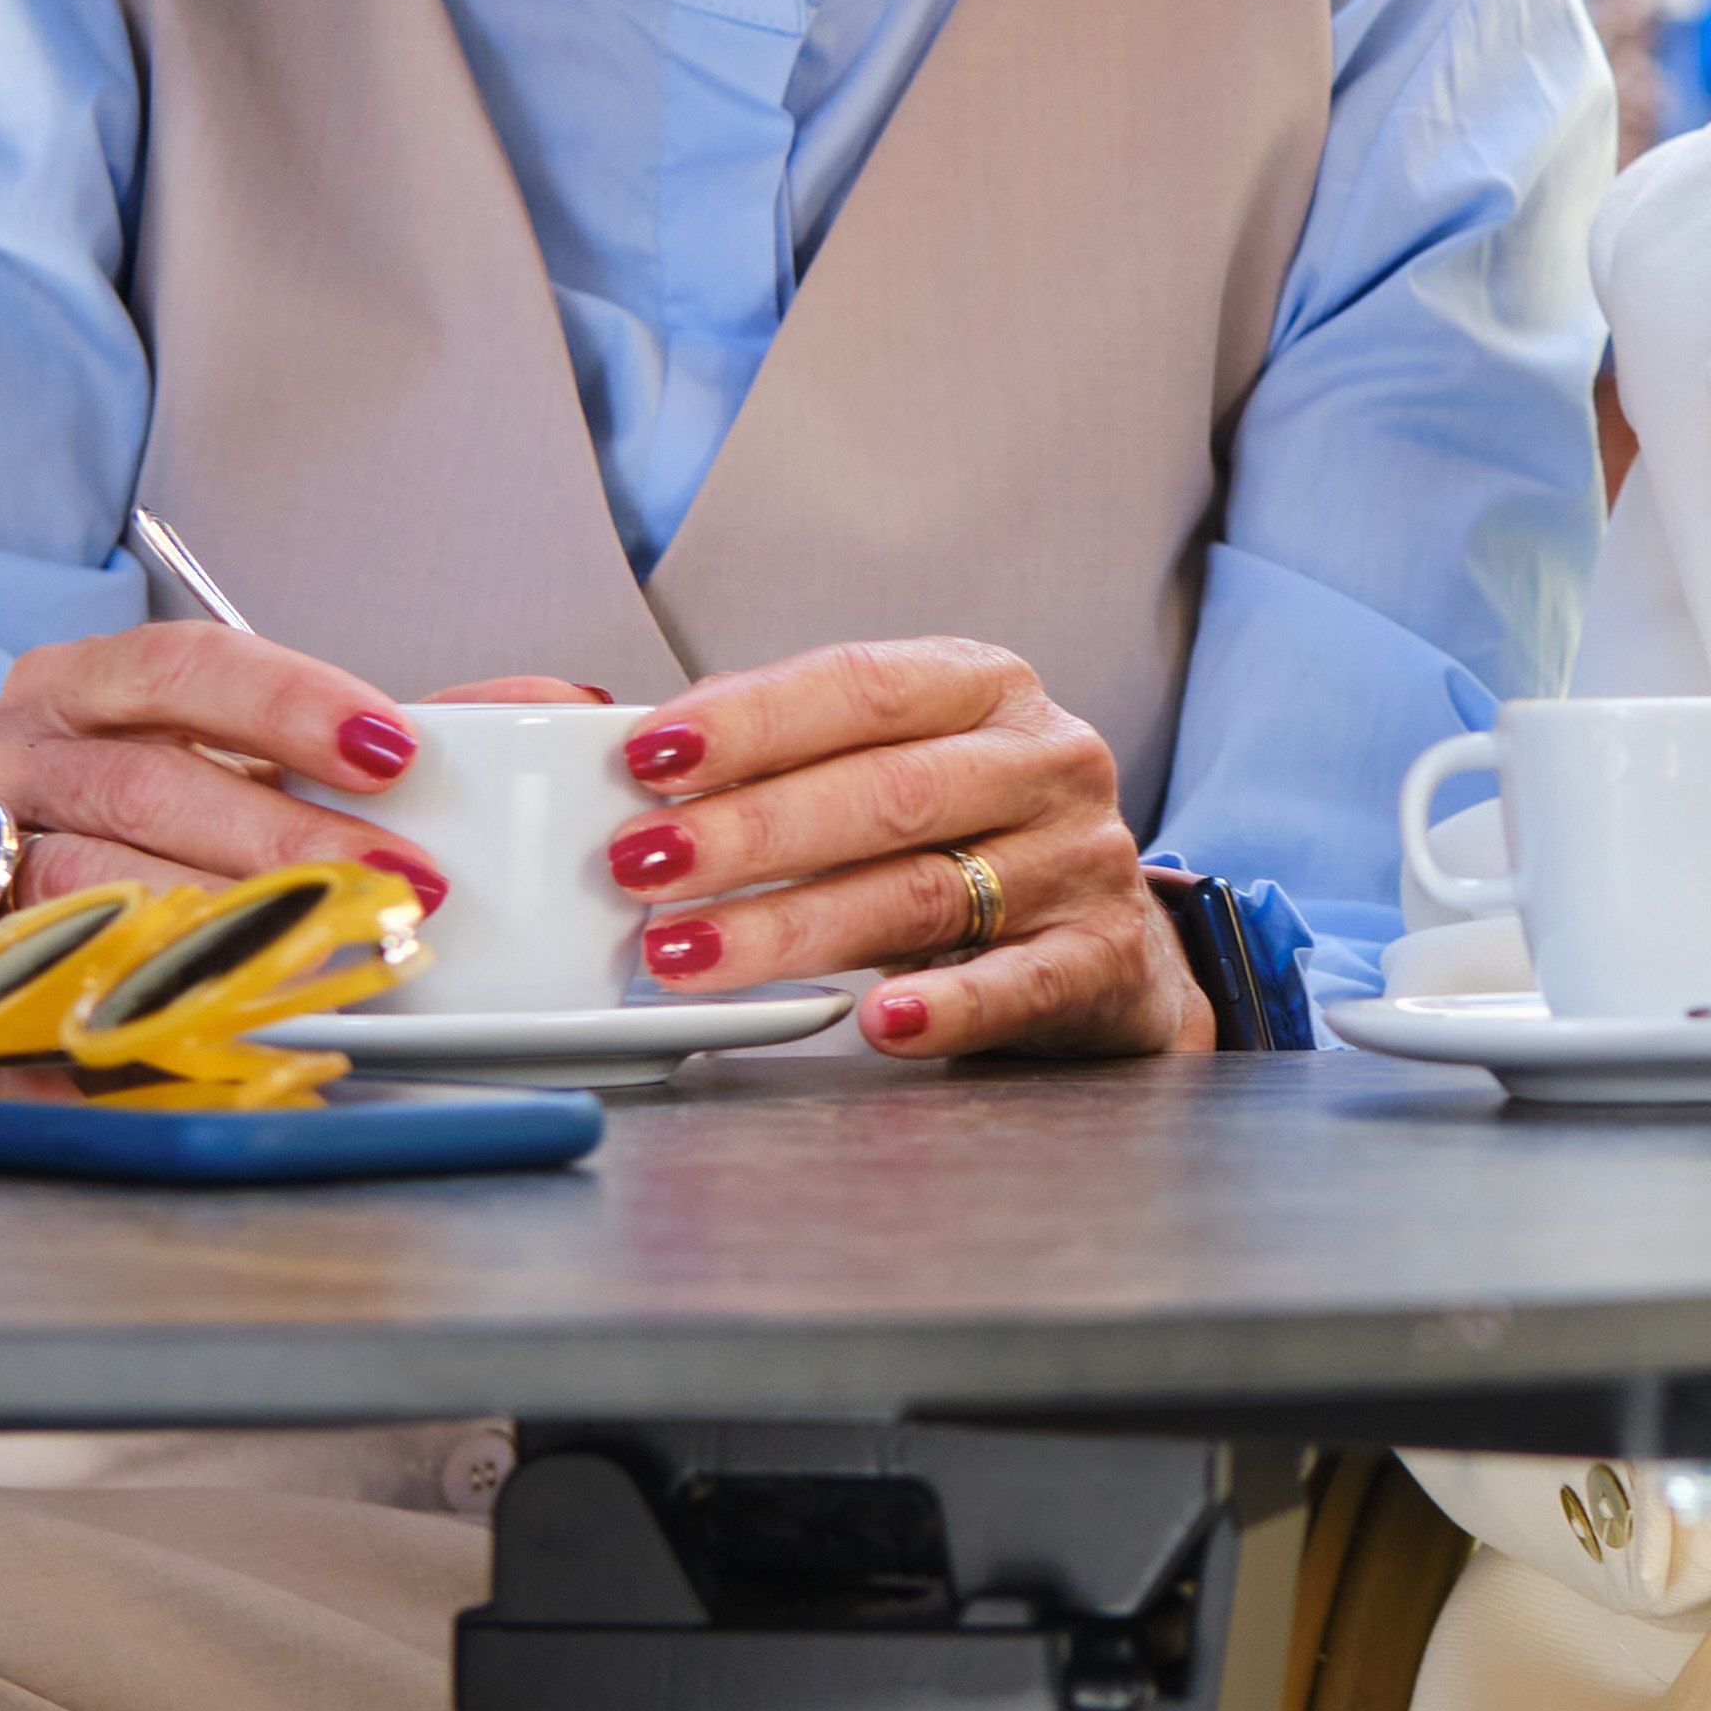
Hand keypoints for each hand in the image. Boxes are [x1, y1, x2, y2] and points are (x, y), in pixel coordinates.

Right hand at [0, 622, 462, 1070]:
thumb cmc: (118, 845)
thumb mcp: (233, 777)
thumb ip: (369, 750)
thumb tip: (549, 705)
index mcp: (79, 687)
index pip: (183, 665)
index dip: (289, 704)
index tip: (395, 751)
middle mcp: (3, 754)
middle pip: (147, 781)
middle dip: (286, 838)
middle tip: (402, 886)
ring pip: (91, 886)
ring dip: (223, 927)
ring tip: (329, 959)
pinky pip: (32, 988)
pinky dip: (123, 1009)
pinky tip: (205, 1027)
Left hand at [604, 638, 1207, 1061]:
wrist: (1101, 947)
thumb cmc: (956, 843)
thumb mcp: (888, 771)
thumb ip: (776, 756)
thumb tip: (609, 741)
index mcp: (982, 688)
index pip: (860, 686)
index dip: (753, 720)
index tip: (648, 756)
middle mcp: (1044, 760)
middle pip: (887, 792)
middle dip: (750, 831)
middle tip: (638, 866)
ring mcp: (1080, 861)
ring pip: (925, 893)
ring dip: (794, 928)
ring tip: (683, 958)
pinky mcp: (1099, 961)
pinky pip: (1017, 985)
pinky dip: (944, 1007)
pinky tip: (875, 1024)